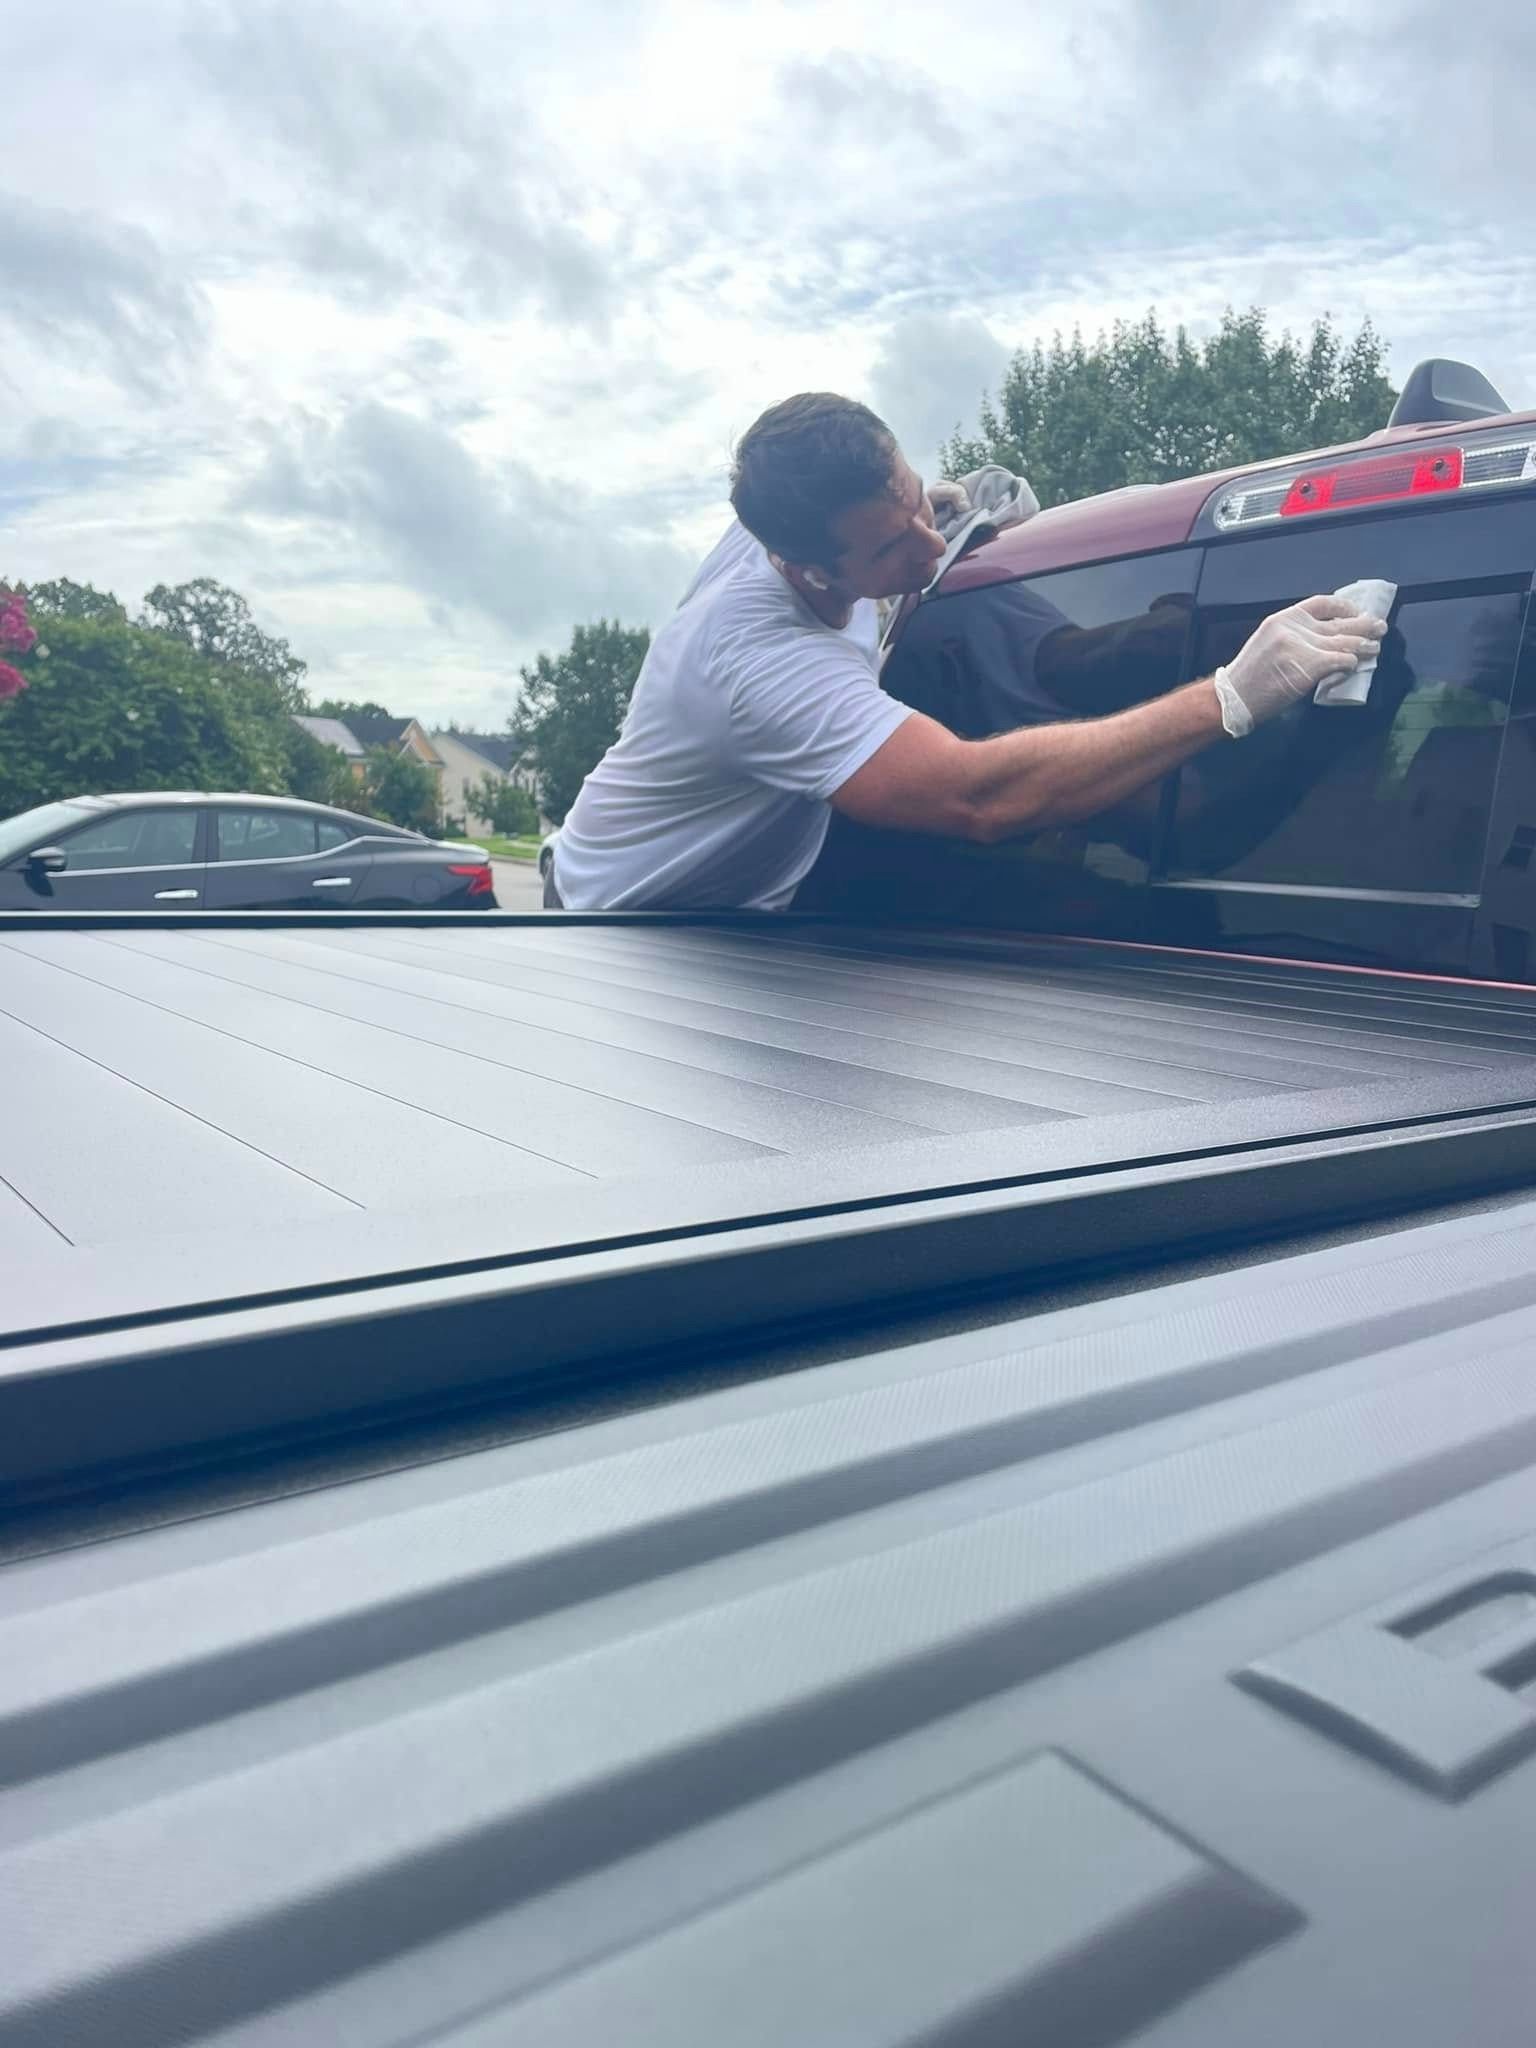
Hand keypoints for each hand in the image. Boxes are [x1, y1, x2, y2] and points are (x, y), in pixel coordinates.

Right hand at [1214, 596, 1387, 736]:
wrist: (1233, 699)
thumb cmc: (1250, 678)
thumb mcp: (1268, 644)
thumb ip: (1294, 638)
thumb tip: (1325, 640)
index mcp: (1283, 619)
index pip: (1321, 603)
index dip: (1344, 607)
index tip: (1356, 613)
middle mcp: (1294, 628)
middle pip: (1338, 623)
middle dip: (1362, 625)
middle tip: (1379, 627)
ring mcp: (1302, 646)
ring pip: (1344, 642)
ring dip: (1364, 645)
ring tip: (1375, 647)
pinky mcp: (1309, 666)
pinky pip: (1341, 661)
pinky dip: (1351, 663)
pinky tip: (1355, 666)